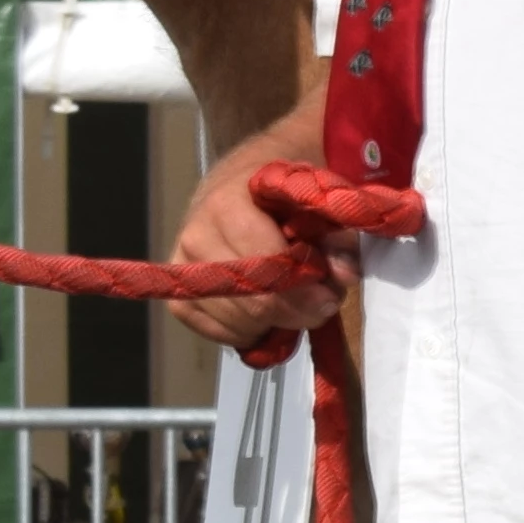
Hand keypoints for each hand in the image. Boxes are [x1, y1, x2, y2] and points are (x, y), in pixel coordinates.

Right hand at [163, 144, 349, 356]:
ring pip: (240, 323)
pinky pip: (221, 335)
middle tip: (320, 306)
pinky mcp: (179, 300)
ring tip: (292, 301)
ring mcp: (182, 270)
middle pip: (253, 300)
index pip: (264, 263)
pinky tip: (265, 312)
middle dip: (295, 312)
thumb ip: (337, 237)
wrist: (239, 187)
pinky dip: (251, 334)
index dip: (302, 287)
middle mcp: (196, 237)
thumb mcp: (317, 203)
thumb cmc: (281, 196)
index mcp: (227, 204)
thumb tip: (345, 276)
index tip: (330, 295)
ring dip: (276, 324)